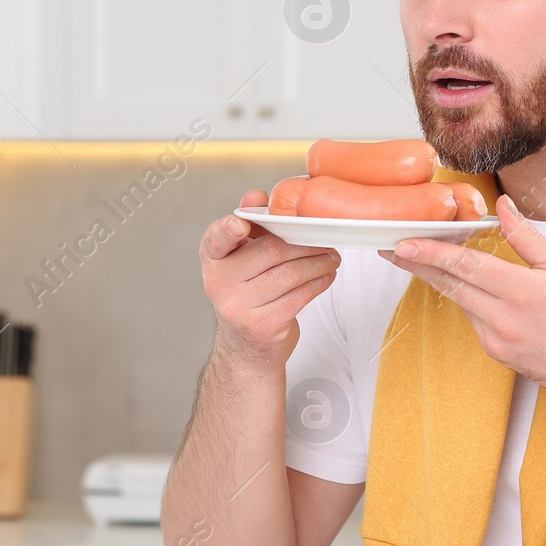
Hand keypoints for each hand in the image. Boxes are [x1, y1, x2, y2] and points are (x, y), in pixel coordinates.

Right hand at [200, 189, 341, 369]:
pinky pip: (300, 295)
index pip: (216, 239)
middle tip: (325, 240)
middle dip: (305, 243)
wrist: (247, 348)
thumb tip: (257, 196)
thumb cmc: (249, 293)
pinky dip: (319, 282)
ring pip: (290, 273)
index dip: (228, 229)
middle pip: (271, 251)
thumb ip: (251, 226)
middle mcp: (220, 283)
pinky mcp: (263, 325)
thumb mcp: (243, 259)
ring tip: (332, 257)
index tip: (242, 225)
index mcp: (213, 259)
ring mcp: (239, 307)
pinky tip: (326, 275)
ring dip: (319, 262)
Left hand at [381, 194, 545, 407]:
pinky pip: (475, 319)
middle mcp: (503, 320)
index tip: (402, 243)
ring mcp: (496, 341)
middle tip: (391, 248)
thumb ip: (526, 238)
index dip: (430, 252)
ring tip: (422, 257)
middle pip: (450, 285)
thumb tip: (503, 207)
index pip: (465, 266)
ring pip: (461, 301)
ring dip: (443, 279)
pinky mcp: (496, 354)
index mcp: (522, 293)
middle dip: (417, 265)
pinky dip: (470, 299)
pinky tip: (472, 288)